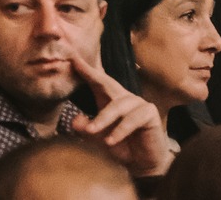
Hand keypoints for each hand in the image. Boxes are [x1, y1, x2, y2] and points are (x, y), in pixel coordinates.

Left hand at [69, 51, 172, 176]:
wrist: (142, 164)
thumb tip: (75, 120)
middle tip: (75, 64)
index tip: (70, 56)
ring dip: (103, 119)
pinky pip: (132, 119)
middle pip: (106, 83)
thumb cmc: (119, 146)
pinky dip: (120, 130)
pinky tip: (110, 141)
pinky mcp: (150, 114)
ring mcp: (138, 104)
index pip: (96, 81)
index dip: (84, 69)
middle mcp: (124, 97)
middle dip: (91, 73)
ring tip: (91, 131)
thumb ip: (85, 128)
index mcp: (109, 98)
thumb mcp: (97, 138)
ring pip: (117, 106)